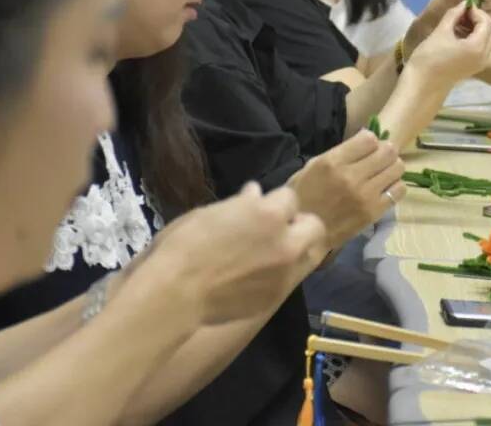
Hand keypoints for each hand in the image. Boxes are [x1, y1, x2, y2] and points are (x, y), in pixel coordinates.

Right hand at [141, 184, 328, 324]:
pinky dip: (281, 273)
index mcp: (270, 215)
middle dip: (300, 224)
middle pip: (314, 226)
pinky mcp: (275, 296)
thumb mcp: (210, 213)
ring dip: (298, 249)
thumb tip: (256, 194)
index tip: (265, 206)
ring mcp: (284, 272)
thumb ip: (241, 205)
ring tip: (276, 252)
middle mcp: (286, 242)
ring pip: (310, 255)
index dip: (276, 201)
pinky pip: (290, 279)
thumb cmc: (184, 245)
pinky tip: (260, 274)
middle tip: (280, 229)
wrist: (176, 293)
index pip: (290, 198)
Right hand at [286, 130, 405, 248]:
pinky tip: (384, 189)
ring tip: (382, 173)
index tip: (366, 148)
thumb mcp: (313, 166)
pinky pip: (399, 190)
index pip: (369, 139)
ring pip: (397, 168)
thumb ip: (339, 153)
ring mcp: (365, 195)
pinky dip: (395, 186)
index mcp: (332, 162)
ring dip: (392, 167)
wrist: (304, 234)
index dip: (370, 141)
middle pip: (388, 151)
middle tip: (379, 159)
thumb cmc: (303, 197)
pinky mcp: (374, 212)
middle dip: (385, 151)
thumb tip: (366, 140)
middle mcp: (351, 176)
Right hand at [409, 2, 490, 86]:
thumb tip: (464, 3)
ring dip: (479, 27)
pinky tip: (461, 33)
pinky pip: (483, 47)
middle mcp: (485, 56)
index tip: (462, 6)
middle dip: (480, 18)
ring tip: (461, 21)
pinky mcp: (475, 67)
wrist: (422, 84)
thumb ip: (454, 14)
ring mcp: (481, 63)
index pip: (486, 22)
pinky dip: (476, 37)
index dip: (476, 11)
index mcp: (478, 47)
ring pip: (489, 38)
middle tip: (464, 12)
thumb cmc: (429, 57)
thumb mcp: (441, 31)